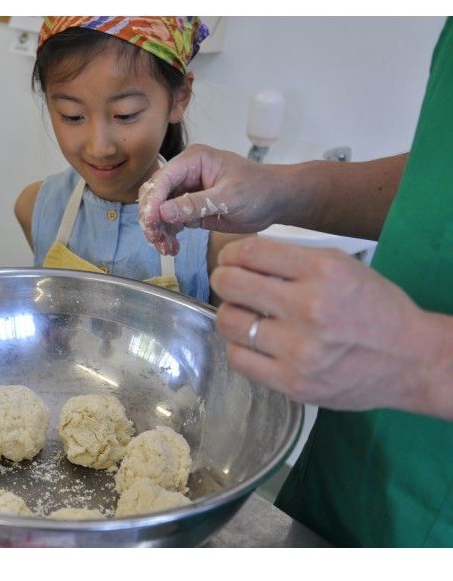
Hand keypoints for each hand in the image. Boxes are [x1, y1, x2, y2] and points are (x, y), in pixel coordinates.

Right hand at [138, 144, 284, 254]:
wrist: (275, 202)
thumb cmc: (259, 190)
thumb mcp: (229, 197)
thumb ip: (195, 204)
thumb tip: (164, 212)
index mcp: (194, 160)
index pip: (163, 179)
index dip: (153, 202)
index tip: (150, 223)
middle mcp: (185, 173)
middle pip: (155, 195)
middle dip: (152, 219)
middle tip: (156, 240)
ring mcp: (186, 191)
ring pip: (159, 212)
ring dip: (159, 231)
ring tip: (166, 249)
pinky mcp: (189, 208)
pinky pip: (170, 222)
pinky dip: (168, 235)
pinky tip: (172, 248)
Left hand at [210, 236, 435, 411]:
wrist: (411, 360)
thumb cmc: (374, 309)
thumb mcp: (342, 267)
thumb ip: (292, 260)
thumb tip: (240, 259)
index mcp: (324, 271)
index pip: (251, 252)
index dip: (231, 255)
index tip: (230, 260)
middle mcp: (310, 308)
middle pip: (230, 284)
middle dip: (224, 280)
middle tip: (231, 284)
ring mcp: (300, 350)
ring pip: (229, 322)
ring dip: (231, 314)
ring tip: (246, 315)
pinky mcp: (294, 383)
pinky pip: (238, 359)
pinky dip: (239, 347)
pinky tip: (255, 342)